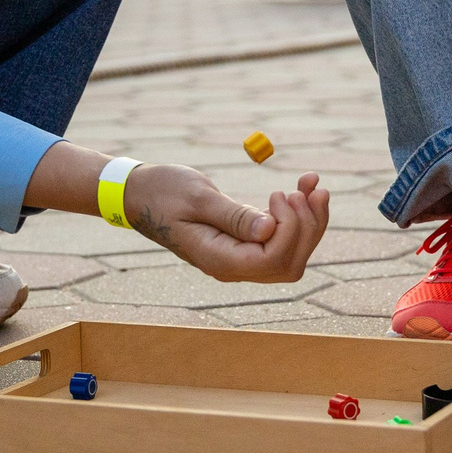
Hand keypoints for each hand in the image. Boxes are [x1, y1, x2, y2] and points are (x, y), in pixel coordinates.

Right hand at [122, 163, 329, 281]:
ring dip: (309, 220)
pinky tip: (301, 188)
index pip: (274, 259)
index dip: (290, 229)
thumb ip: (235, 217)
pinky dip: (297, 216)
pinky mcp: (243, 244)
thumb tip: (270, 230)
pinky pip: (280, 240)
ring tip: (312, 184)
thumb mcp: (199, 198)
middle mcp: (233, 268)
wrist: (139, 193)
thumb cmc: (163, 191)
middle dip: (309, 226)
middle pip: (290, 263)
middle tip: (307, 188)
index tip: (280, 193)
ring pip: (291, 253)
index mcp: (219, 261)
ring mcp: (239, 258)